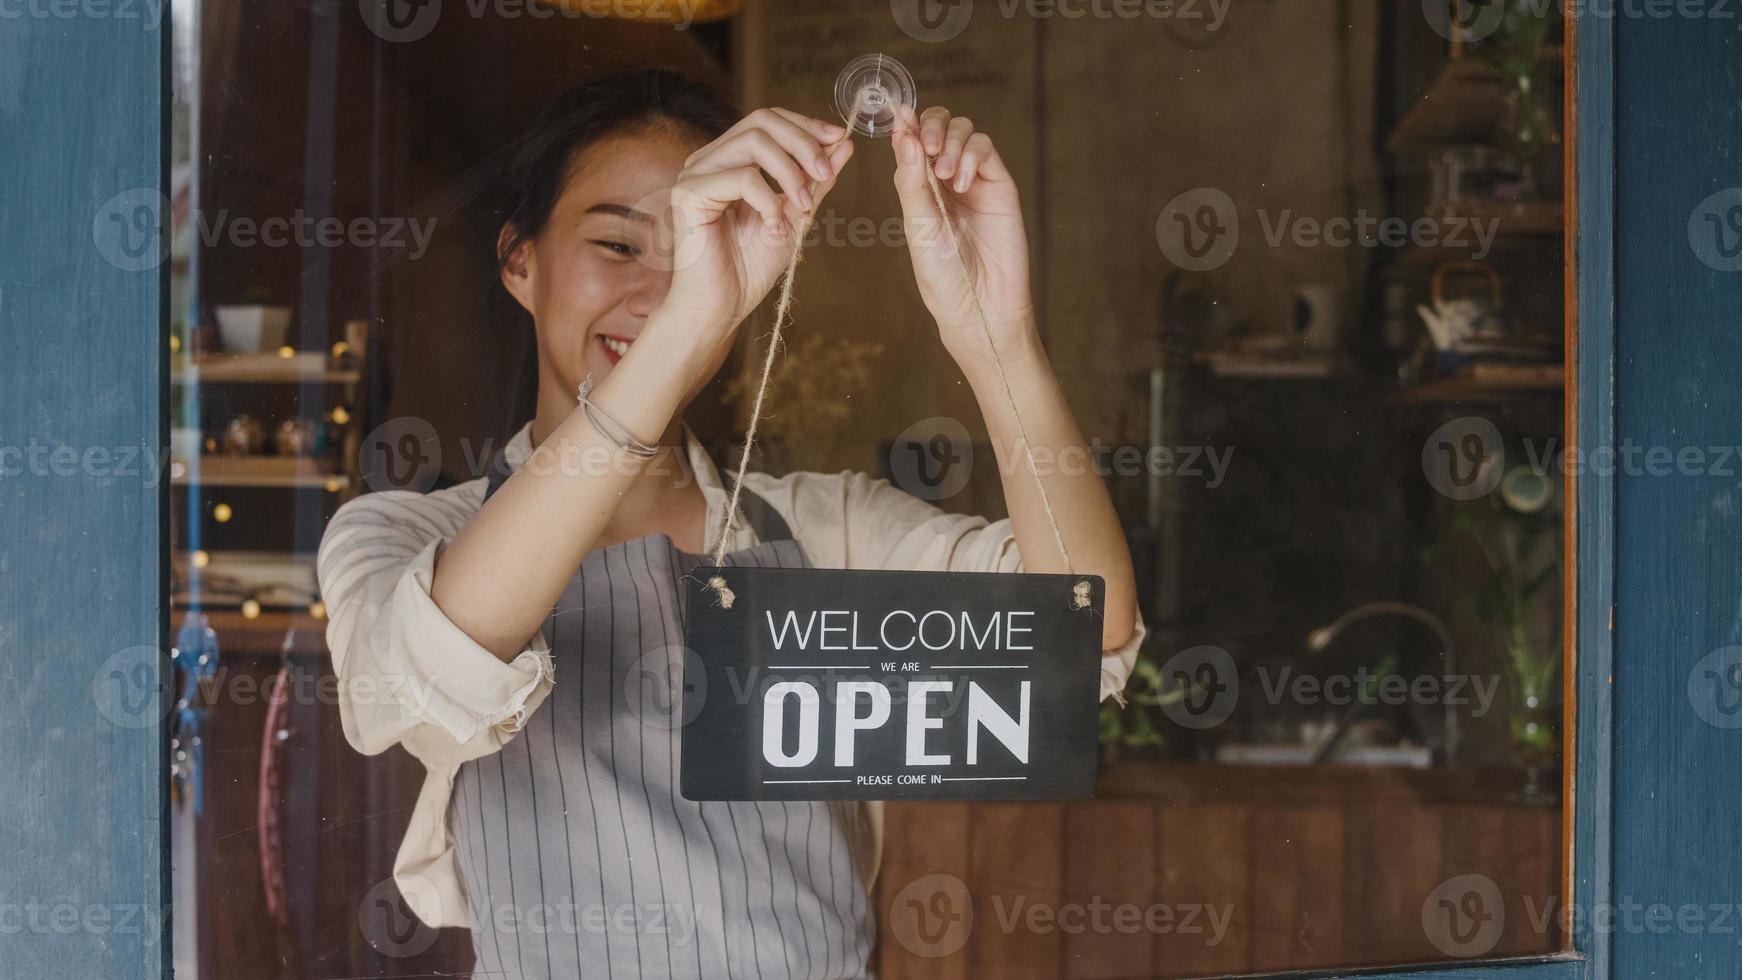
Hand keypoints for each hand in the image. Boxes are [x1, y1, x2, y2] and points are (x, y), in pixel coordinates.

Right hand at [657, 108, 855, 339]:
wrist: (721, 308)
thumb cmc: (750, 268)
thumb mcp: (795, 216)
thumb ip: (815, 180)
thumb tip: (844, 143)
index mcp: (729, 160)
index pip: (767, 120)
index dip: (805, 125)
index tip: (838, 140)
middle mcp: (709, 160)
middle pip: (761, 120)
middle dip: (803, 143)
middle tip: (826, 175)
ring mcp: (695, 174)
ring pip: (753, 142)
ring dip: (790, 173)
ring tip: (803, 207)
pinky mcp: (687, 194)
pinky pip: (741, 178)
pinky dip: (768, 201)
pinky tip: (774, 229)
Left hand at [891, 105, 1036, 363]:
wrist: (978, 305)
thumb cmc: (942, 274)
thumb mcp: (918, 225)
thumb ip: (910, 179)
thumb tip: (901, 133)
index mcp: (918, 187)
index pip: (911, 140)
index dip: (906, 124)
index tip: (900, 116)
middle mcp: (945, 179)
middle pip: (939, 126)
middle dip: (930, 126)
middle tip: (927, 147)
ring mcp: (974, 180)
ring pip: (964, 131)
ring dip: (950, 141)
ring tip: (943, 175)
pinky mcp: (999, 185)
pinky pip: (985, 150)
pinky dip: (970, 155)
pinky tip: (960, 182)